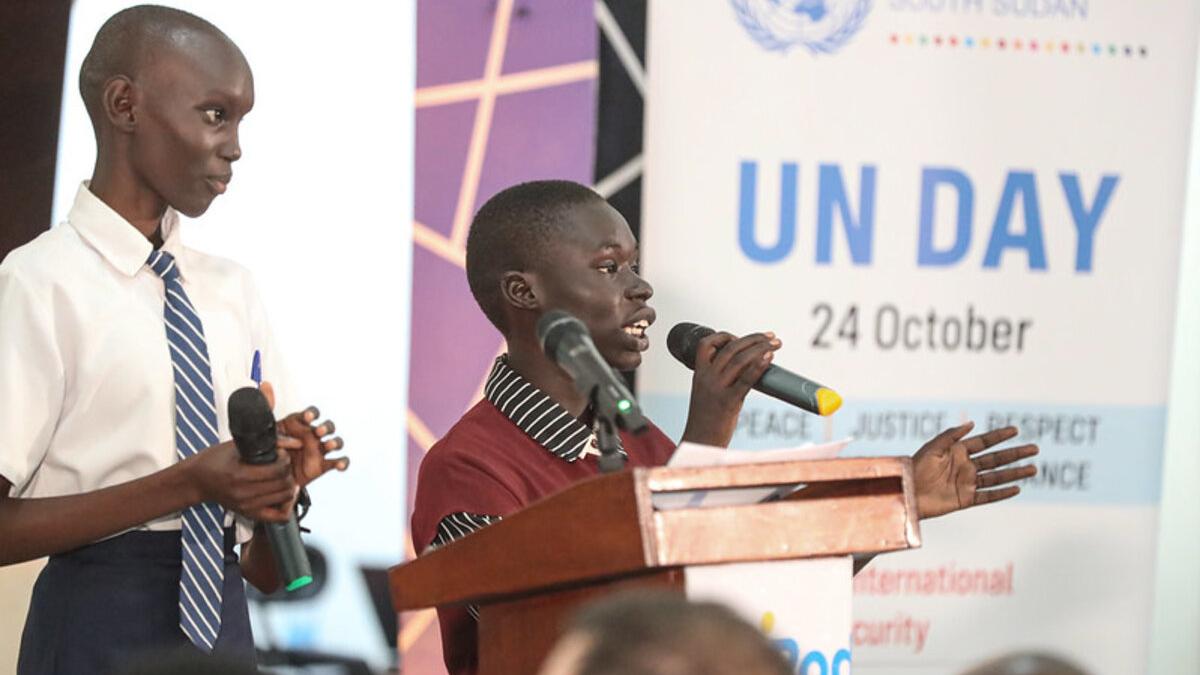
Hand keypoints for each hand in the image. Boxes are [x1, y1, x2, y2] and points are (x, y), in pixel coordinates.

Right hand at [183, 440, 296, 522]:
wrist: (196, 481)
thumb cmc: (213, 461)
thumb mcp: (238, 445)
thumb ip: (268, 442)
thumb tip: (294, 442)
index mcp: (240, 475)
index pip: (277, 470)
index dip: (285, 459)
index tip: (281, 453)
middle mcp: (244, 493)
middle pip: (284, 484)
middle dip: (288, 471)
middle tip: (283, 464)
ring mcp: (247, 506)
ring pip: (285, 498)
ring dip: (289, 485)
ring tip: (283, 476)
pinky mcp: (249, 513)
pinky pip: (278, 517)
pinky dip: (286, 506)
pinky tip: (283, 494)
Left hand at [262, 381, 347, 487]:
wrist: (270, 475)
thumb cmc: (271, 448)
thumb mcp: (267, 429)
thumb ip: (267, 407)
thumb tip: (265, 384)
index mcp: (300, 424)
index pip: (311, 414)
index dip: (312, 413)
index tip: (307, 417)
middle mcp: (312, 435)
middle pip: (328, 426)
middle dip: (326, 427)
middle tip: (319, 431)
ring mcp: (319, 450)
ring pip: (335, 442)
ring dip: (335, 442)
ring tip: (328, 445)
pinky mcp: (323, 465)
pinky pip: (338, 462)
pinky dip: (343, 462)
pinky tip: (340, 465)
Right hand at [680, 331, 780, 447]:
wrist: (699, 442)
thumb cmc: (705, 420)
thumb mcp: (706, 393)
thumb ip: (720, 378)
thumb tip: (746, 366)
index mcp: (699, 374)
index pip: (706, 344)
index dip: (724, 336)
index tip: (740, 337)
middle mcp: (706, 378)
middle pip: (730, 348)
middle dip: (753, 338)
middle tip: (770, 337)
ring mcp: (716, 389)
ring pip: (739, 359)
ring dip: (761, 347)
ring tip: (775, 344)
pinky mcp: (728, 402)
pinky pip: (746, 379)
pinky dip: (759, 365)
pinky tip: (769, 357)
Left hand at [912, 422, 1038, 518]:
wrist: (906, 492)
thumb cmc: (915, 467)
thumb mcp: (933, 447)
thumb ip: (951, 436)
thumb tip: (971, 423)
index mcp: (957, 452)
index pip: (984, 442)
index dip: (999, 436)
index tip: (1016, 430)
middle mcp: (965, 466)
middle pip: (996, 459)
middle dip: (1015, 454)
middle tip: (1035, 449)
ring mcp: (967, 483)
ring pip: (996, 477)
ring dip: (1015, 473)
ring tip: (1033, 469)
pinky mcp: (966, 499)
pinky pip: (988, 496)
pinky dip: (1002, 493)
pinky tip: (1017, 488)